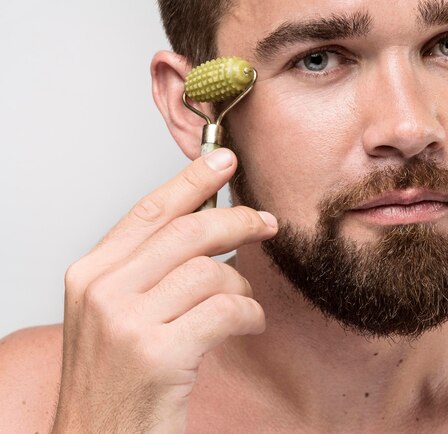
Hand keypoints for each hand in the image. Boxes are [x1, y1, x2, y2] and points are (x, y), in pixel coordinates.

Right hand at [52, 148, 276, 433]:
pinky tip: (249, 322)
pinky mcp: (157, 356)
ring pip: (210, 271)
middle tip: (266, 222)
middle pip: (187, 231)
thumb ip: (149, 266)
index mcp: (91, 273)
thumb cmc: (116, 378)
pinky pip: (225, 309)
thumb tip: (204, 218)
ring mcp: (126, 323)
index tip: (224, 159)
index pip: (150, 210)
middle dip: (236, 220)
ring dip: (241, 282)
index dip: (192, 180)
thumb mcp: (116, 311)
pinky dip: (248, 312)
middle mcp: (102, 291)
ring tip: (244, 301)